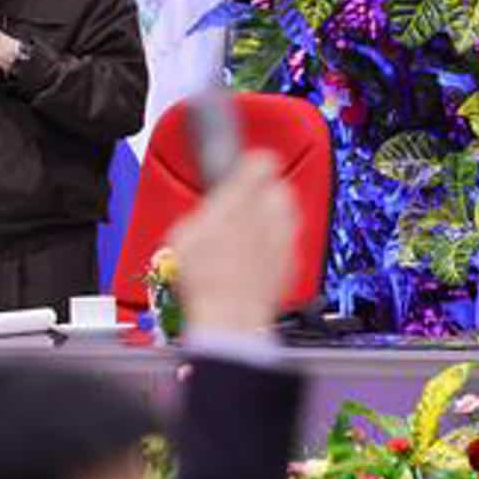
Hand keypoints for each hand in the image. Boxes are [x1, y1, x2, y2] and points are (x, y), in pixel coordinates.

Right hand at [165, 152, 298, 335]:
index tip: (239, 168)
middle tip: (239, 205)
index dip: (247, 163)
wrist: (229, 319)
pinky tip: (254, 260)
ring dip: (271, 218)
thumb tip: (210, 207)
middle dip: (261, 193)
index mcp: (244, 195)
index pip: (261, 159)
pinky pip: (288, 244)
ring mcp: (286, 239)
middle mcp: (273, 213)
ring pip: (287, 214)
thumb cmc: (206, 280)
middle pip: (278, 186)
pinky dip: (275, 247)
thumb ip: (205, 209)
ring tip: (247, 233)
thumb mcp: (185, 231)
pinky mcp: (293, 264)